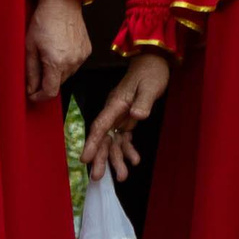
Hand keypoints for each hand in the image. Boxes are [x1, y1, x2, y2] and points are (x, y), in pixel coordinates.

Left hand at [26, 0, 91, 102]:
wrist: (62, 2)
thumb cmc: (43, 21)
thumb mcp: (30, 47)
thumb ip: (31, 72)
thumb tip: (31, 89)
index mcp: (56, 63)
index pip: (50, 92)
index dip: (39, 97)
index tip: (32, 94)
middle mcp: (72, 63)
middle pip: (58, 84)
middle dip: (46, 82)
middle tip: (36, 70)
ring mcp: (82, 57)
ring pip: (67, 75)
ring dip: (57, 72)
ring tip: (48, 55)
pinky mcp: (87, 50)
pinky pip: (75, 64)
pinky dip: (66, 63)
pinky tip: (59, 49)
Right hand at [83, 53, 170, 179]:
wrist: (153, 61)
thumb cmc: (151, 72)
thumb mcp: (150, 87)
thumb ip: (144, 102)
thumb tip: (136, 116)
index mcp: (116, 104)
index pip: (101, 126)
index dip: (92, 143)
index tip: (84, 159)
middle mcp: (114, 111)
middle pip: (104, 137)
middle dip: (101, 158)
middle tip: (97, 178)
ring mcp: (120, 115)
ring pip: (113, 140)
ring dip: (116, 158)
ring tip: (122, 177)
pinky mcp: (127, 117)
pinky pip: (124, 137)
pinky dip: (128, 149)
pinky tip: (134, 160)